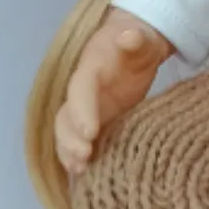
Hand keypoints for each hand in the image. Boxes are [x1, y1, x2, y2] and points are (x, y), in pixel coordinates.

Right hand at [55, 7, 172, 175]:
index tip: (91, 132)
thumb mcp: (143, 37)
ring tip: (80, 169)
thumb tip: (128, 35)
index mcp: (91, 66)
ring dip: (69, 150)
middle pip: (66, 114)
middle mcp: (82, 90)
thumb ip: (137, 38)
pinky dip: (75, 155)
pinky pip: (77, 139)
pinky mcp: (94, 120)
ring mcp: (85, 107)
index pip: (80, 88)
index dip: (82, 110)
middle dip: (70, 137)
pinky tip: (82, 173)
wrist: (137, 44)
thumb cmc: (140, 42)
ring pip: (66, 130)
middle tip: (85, 156)